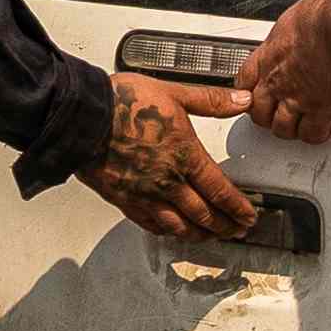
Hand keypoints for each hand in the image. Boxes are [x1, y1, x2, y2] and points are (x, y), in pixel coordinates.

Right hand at [81, 71, 256, 238]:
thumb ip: (212, 100)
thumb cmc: (124, 104)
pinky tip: (173, 232)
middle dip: (225, 226)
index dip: (238, 208)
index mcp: (186, 157)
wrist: (81, 117)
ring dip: (199, 234)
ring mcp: (145, 195)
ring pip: (179, 226)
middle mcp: (168, 182)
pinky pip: (150, 224)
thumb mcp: (176, 93)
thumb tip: (243, 99)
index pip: (221, 191)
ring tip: (211, 237)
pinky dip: (167, 232)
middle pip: (204, 214)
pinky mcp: (123, 200)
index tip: (249, 217)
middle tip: (238, 232)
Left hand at [237, 0, 330, 145]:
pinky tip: (324, 129)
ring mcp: (297, 97)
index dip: (249, 90)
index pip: (244, 80)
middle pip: (258, 110)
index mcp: (271, 52)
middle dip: (266, 115)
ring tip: (300, 125)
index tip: (256, 92)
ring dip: (290, 128)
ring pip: (280, 127)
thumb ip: (317, 0)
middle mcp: (278, 79)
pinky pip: (312, 134)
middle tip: (277, 113)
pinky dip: (317, 135)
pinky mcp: (320, 111)